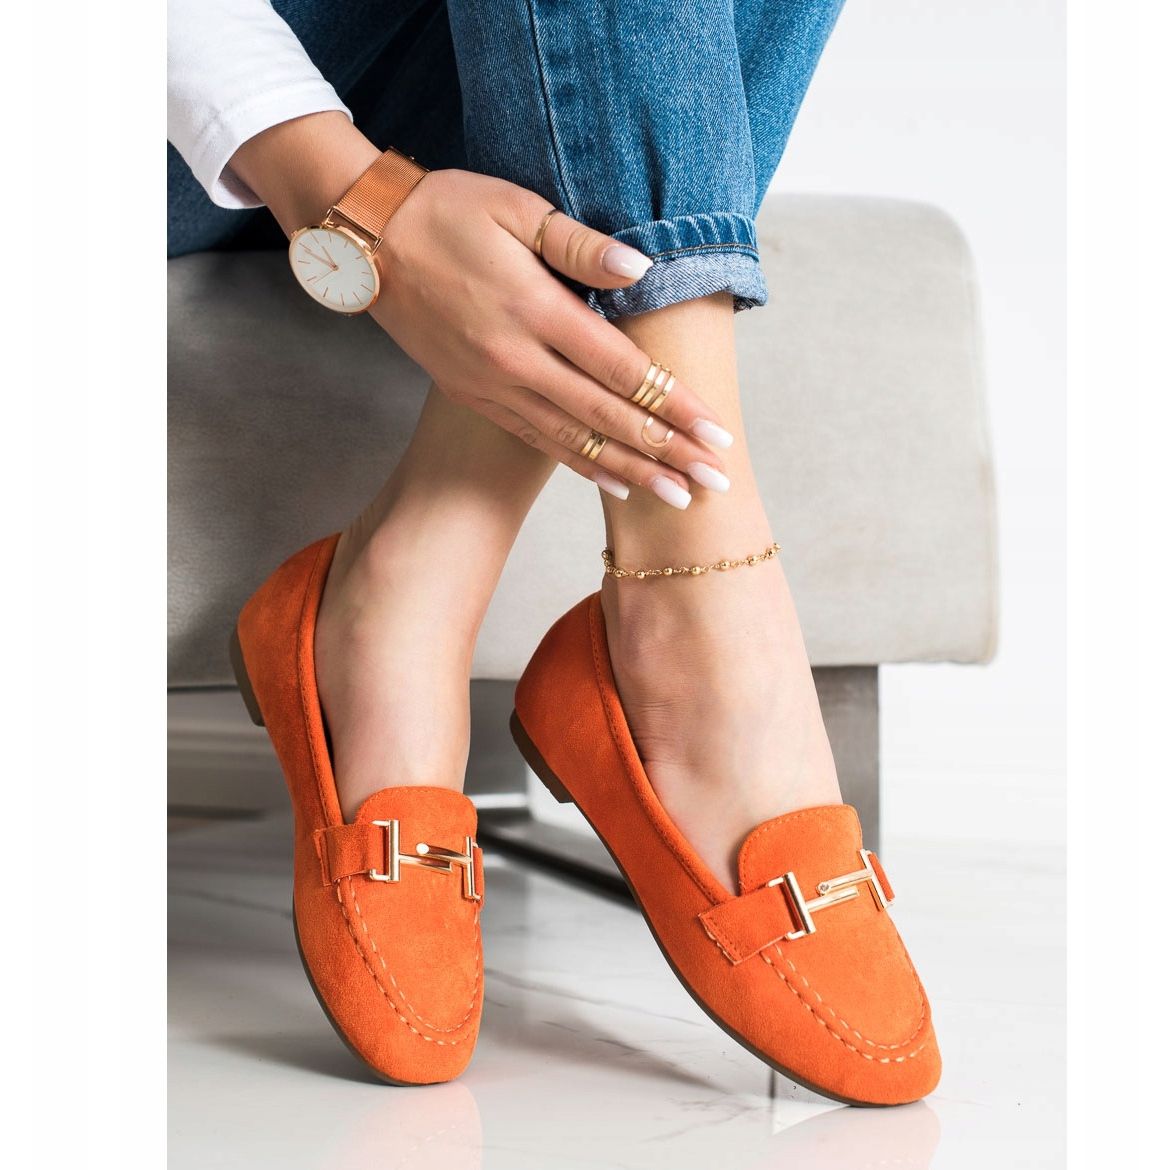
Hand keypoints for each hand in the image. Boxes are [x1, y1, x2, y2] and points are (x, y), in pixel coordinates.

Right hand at [370, 168, 732, 499]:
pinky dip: (581, 465)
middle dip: (667, 452)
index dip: (674, 405)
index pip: (622, 370)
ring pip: (575, 441)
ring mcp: (493, 386)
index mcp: (534, 310)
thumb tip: (640, 269)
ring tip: (676, 498)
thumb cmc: (446, 212)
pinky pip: (538, 441)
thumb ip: (579, 245)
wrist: (366, 243)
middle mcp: (516, 360)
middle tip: (713, 484)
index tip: (715, 433)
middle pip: (607, 418)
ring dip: (631, 472)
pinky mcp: (475, 397)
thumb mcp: (515, 208)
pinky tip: (615, 482)